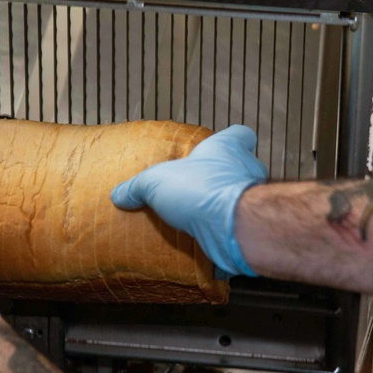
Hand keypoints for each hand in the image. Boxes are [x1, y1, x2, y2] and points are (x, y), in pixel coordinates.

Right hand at [111, 125, 267, 277]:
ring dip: (225, 206)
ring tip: (202, 216)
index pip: (241, 134)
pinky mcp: (252, 225)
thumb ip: (137, 187)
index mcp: (227, 148)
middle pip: (240, 167)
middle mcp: (246, 170)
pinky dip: (228, 231)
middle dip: (223, 178)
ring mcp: (254, 199)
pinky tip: (209, 238)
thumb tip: (118, 195)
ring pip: (242, 198)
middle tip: (200, 189)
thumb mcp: (155, 183)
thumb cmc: (201, 189)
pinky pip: (241, 225)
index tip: (216, 149)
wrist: (232, 227)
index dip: (232, 139)